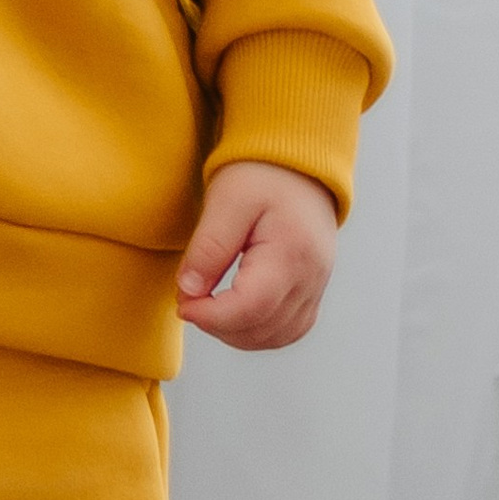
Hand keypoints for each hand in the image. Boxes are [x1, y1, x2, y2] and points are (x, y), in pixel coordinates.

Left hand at [176, 160, 339, 349]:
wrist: (297, 163)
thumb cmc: (261, 174)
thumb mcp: (226, 201)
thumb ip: (208, 248)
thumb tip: (188, 291)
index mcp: (291, 254)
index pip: (250, 307)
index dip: (210, 316)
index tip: (182, 305)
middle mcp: (311, 278)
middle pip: (263, 329)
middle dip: (218, 326)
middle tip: (189, 302)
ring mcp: (316, 286)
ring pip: (277, 336)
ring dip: (237, 334)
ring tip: (208, 308)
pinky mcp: (313, 289)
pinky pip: (290, 329)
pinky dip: (259, 332)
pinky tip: (234, 315)